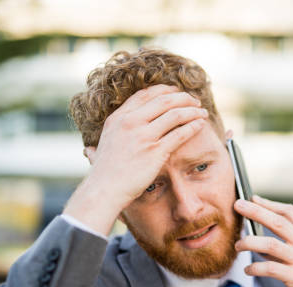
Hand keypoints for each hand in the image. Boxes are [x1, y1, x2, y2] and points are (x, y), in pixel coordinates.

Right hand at [64, 85, 207, 234]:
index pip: (145, 94)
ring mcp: (143, 136)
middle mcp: (130, 122)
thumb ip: (104, 142)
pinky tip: (200, 125)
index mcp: (118, 118)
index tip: (177, 92)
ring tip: (202, 112)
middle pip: (164, 100)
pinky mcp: (155, 151)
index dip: (164, 90)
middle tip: (195, 101)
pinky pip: (180, 133)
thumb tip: (90, 149)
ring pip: (175, 114)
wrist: (105, 190)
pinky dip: (193, 126)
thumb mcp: (99, 148)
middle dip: (183, 98)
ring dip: (192, 110)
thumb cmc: (104, 174)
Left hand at [234, 195, 292, 286]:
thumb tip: (258, 238)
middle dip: (255, 211)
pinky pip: (269, 269)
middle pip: (277, 222)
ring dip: (249, 242)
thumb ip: (289, 243)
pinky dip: (255, 267)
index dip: (269, 204)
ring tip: (238, 245)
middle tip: (237, 205)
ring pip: (269, 244)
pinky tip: (248, 269)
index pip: (289, 212)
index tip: (253, 199)